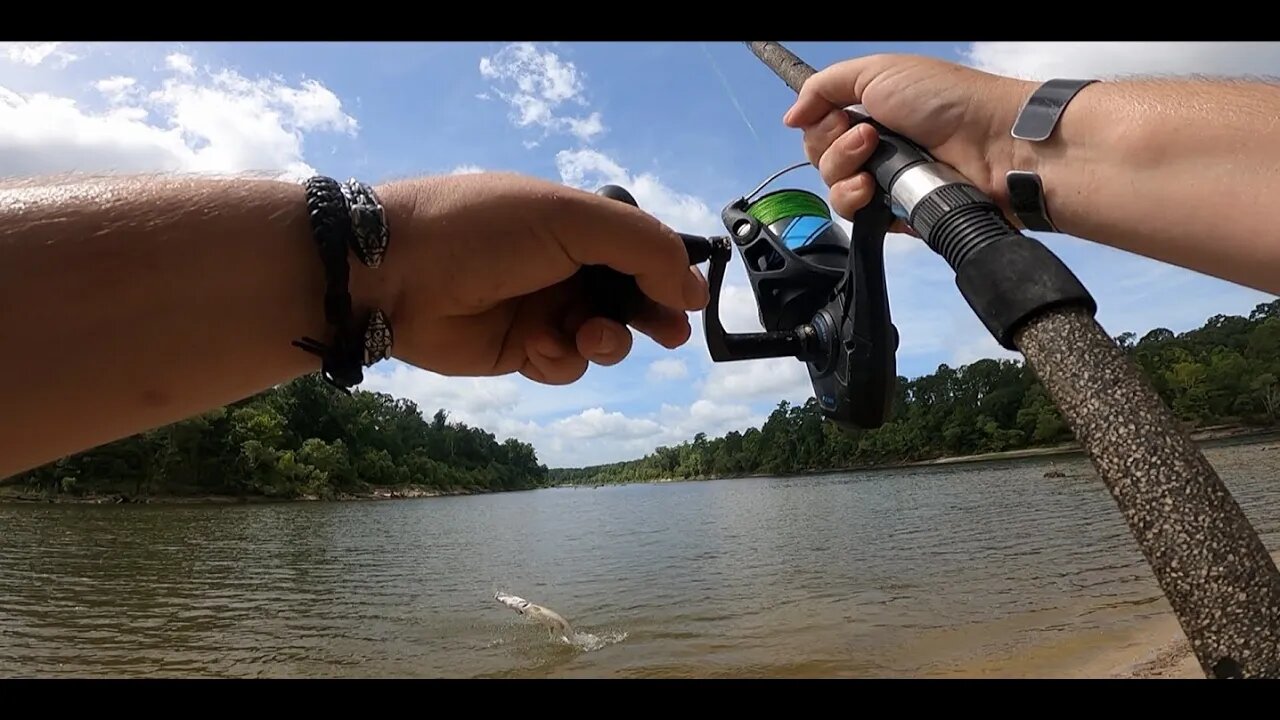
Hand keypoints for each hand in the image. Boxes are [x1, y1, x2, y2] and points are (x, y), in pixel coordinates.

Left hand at [371, 172, 708, 384]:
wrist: (393, 274)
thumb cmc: (481, 230)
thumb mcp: (570, 218)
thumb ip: (640, 246)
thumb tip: (691, 285)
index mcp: (575, 223)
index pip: (639, 249)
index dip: (667, 274)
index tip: (690, 300)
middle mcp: (563, 266)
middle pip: (629, 298)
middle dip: (650, 316)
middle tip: (669, 333)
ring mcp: (541, 309)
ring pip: (602, 338)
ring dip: (605, 341)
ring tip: (586, 335)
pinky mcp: (518, 350)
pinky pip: (565, 365)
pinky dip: (561, 360)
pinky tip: (539, 348)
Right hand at [782, 54, 1034, 231]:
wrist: (993, 145)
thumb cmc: (945, 100)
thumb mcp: (877, 71)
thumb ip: (825, 87)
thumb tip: (791, 116)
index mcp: (871, 112)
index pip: (820, 128)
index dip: (821, 126)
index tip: (841, 118)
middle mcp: (875, 148)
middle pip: (821, 159)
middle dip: (834, 149)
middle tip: (868, 137)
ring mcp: (884, 182)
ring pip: (833, 189)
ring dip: (844, 173)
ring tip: (875, 161)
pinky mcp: (894, 214)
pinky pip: (854, 215)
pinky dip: (857, 201)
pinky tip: (874, 191)